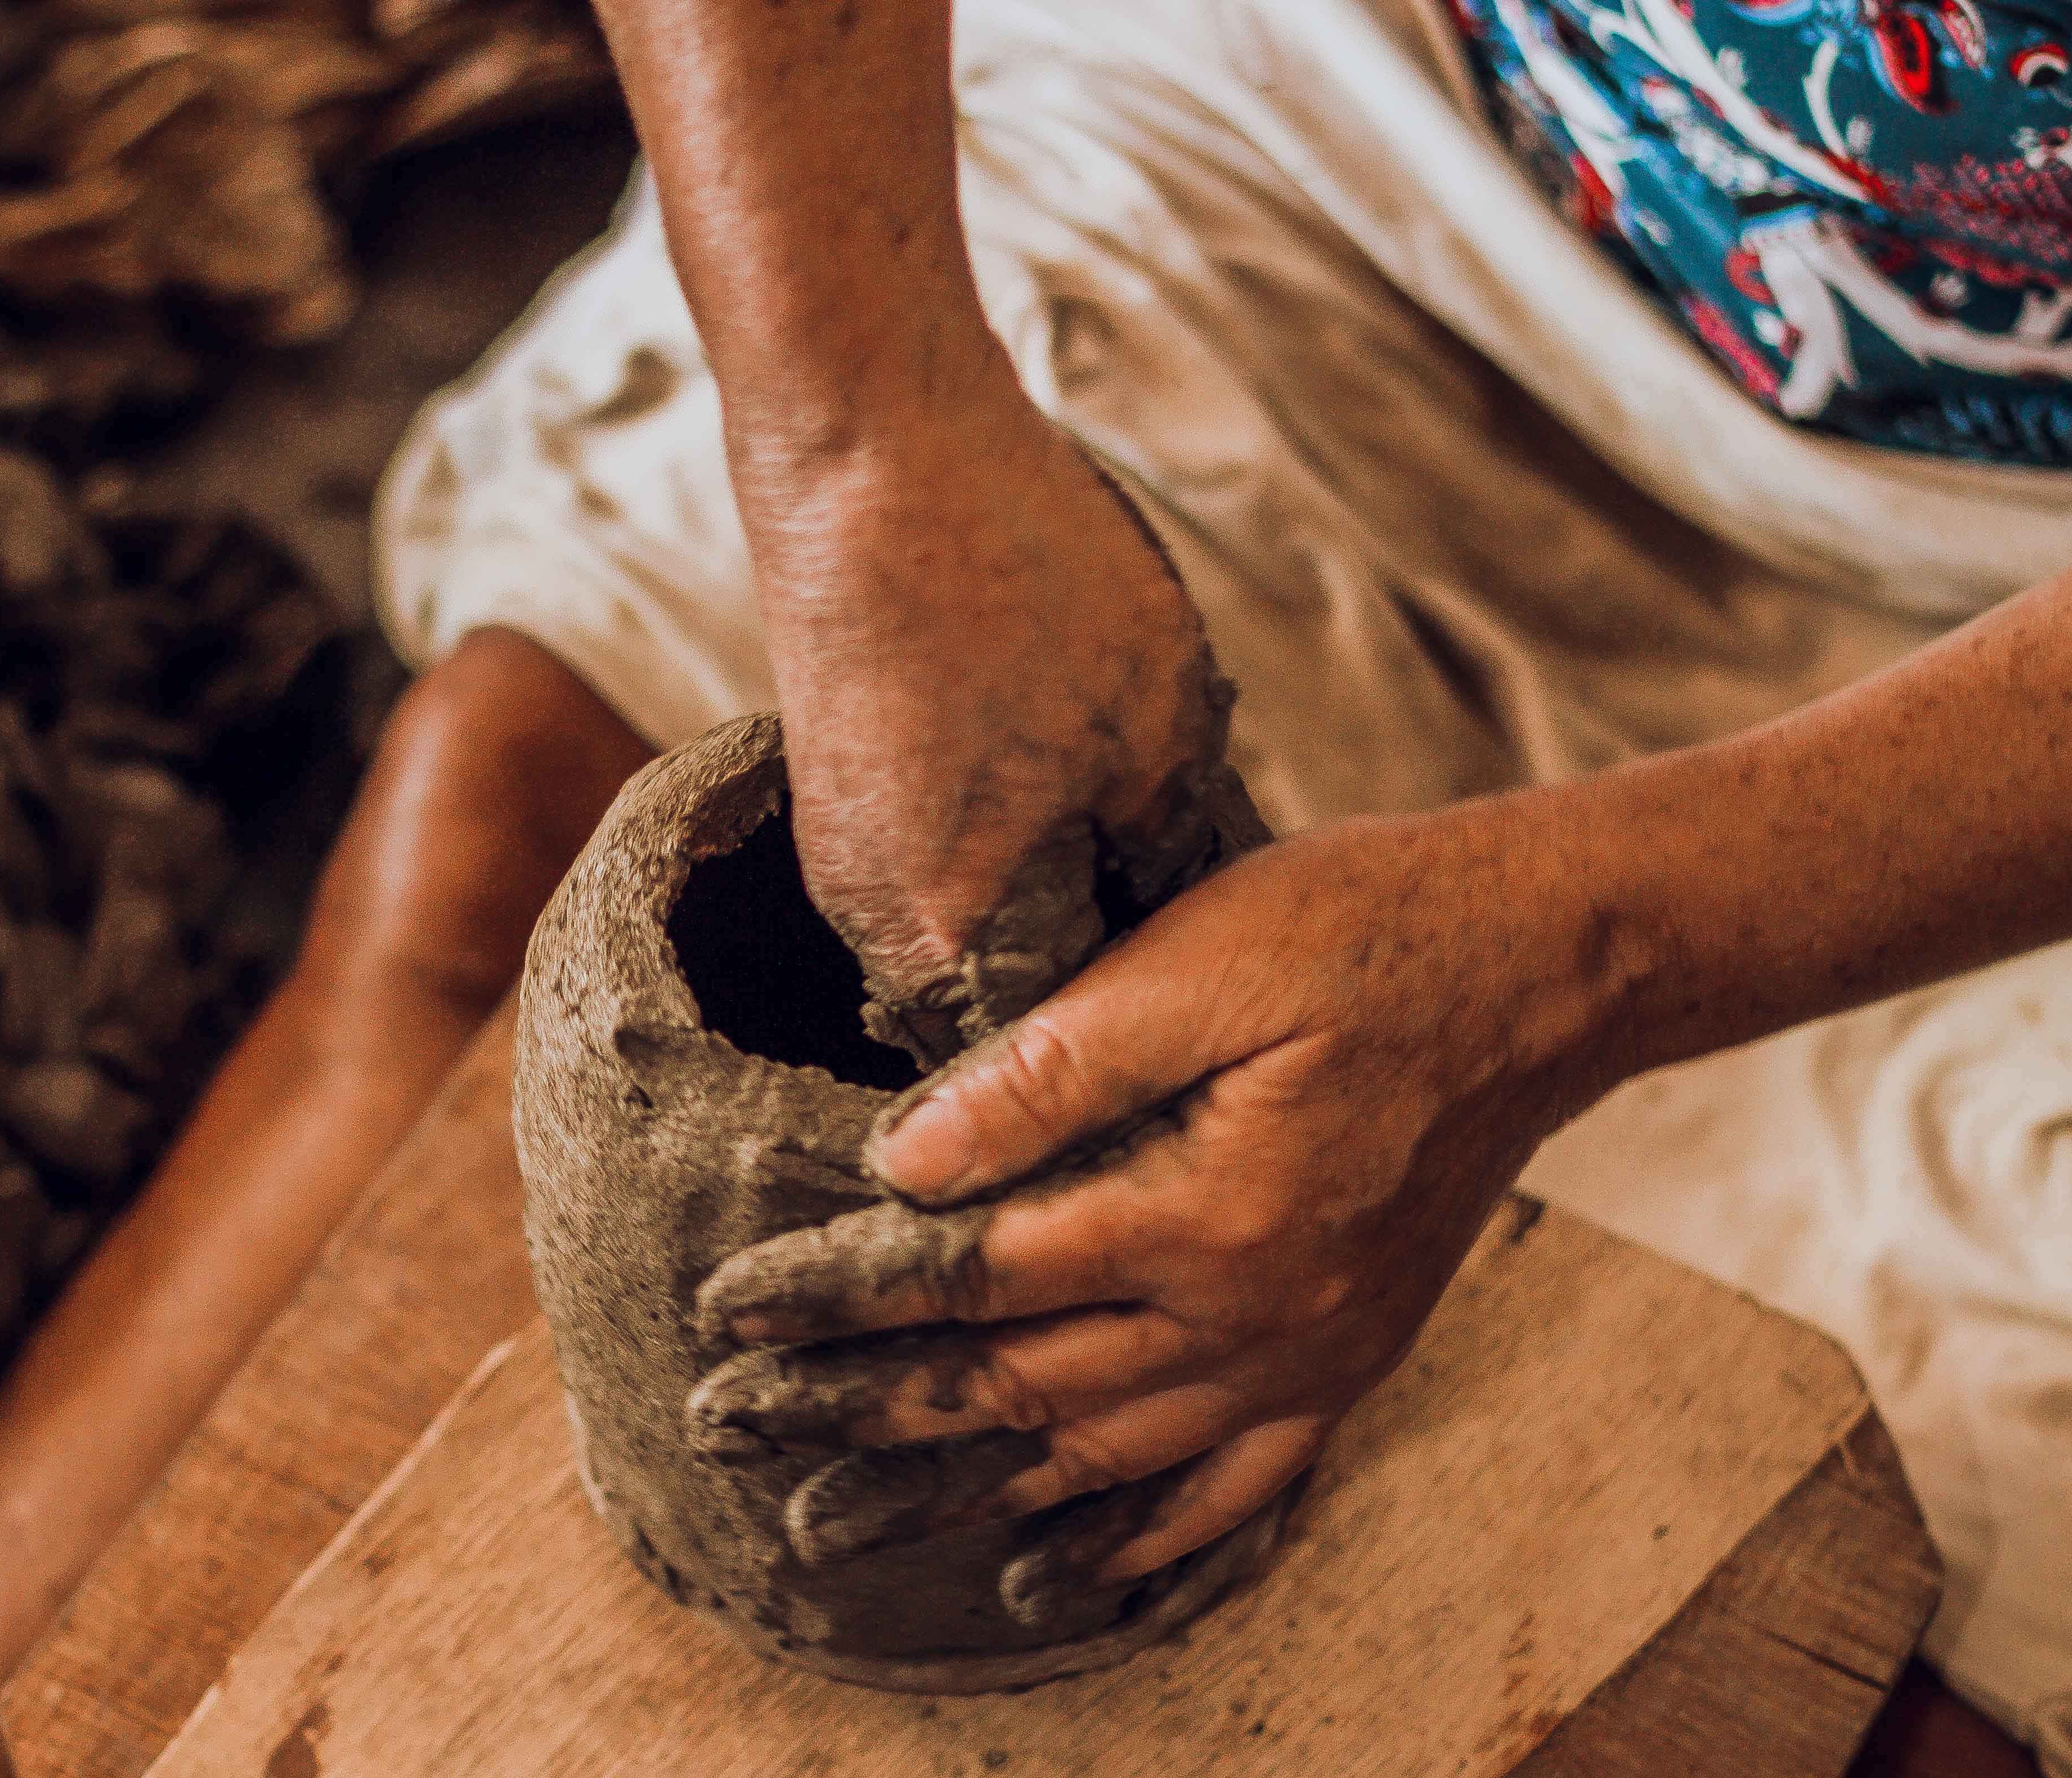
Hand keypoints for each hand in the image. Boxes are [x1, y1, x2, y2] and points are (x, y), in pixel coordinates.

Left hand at [686, 796, 1636, 1590]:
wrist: (1557, 965)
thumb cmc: (1373, 927)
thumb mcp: (1205, 958)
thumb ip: (1048, 1069)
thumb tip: (901, 1159)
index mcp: (1204, 1213)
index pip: (970, 1275)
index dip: (837, 1298)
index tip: (726, 1317)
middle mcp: (1253, 1317)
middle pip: (1014, 1387)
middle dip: (861, 1415)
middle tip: (728, 1440)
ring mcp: (1308, 1357)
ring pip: (1102, 1458)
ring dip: (965, 1495)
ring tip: (840, 1531)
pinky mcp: (1349, 1361)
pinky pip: (1232, 1493)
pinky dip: (1139, 1545)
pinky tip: (1059, 1581)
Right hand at [732, 383, 1248, 1057]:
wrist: (862, 434)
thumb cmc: (1011, 571)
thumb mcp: (1155, 720)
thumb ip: (1171, 847)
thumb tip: (1188, 914)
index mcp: (952, 940)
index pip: (1071, 1049)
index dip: (1162, 1035)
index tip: (1233, 1015)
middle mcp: (873, 924)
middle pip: (1018, 993)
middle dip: (1113, 962)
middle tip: (1211, 925)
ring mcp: (844, 855)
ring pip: (982, 917)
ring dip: (1065, 888)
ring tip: (1142, 823)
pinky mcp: (838, 787)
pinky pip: (943, 853)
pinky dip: (1013, 830)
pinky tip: (1064, 761)